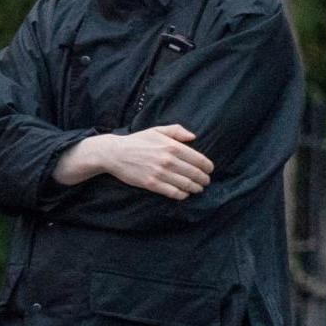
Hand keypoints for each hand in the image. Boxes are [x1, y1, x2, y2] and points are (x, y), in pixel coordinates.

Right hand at [55, 125, 214, 199]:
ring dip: (196, 188)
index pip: (199, 159)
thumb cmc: (137, 141)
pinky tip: (184, 193)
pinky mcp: (152, 184)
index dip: (208, 167)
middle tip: (206, 181)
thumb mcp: (157, 131)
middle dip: (204, 179)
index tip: (210, 170)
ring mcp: (160, 173)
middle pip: (195, 173)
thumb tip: (194, 137)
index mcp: (172, 146)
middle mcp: (168, 160)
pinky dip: (182, 195)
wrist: (115, 153)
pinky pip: (174, 193)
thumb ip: (177, 131)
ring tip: (198, 189)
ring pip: (186, 185)